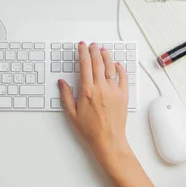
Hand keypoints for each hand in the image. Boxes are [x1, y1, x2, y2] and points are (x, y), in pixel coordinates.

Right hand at [59, 42, 130, 174]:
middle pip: (98, 62)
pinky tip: (117, 64)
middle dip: (94, 51)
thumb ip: (66, 96)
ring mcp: (114, 91)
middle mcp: (101, 88)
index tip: (81, 46)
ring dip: (106, 56)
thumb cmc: (90, 130)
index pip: (85, 65)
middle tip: (92, 45)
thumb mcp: (72, 114)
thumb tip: (61, 82)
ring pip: (110, 67)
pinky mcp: (123, 95)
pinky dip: (120, 68)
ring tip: (103, 50)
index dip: (83, 53)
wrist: (108, 141)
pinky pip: (123, 77)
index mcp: (87, 91)